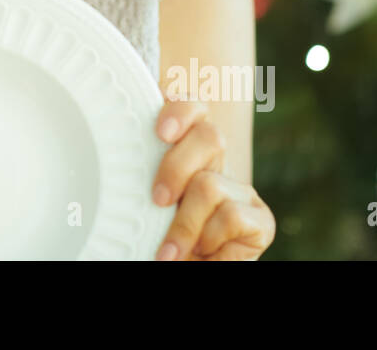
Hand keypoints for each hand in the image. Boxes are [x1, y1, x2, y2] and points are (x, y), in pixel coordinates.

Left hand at [151, 98, 274, 259]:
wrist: (183, 269)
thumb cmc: (153, 234)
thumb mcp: (140, 199)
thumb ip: (138, 169)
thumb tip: (115, 144)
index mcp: (186, 148)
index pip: (193, 106)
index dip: (180, 111)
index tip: (161, 133)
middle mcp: (218, 162)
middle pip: (210, 136)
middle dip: (176, 168)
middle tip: (157, 200)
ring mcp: (242, 190)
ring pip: (210, 185)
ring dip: (184, 224)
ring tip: (168, 252)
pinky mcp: (262, 220)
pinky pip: (232, 217)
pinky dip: (208, 240)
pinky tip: (202, 254)